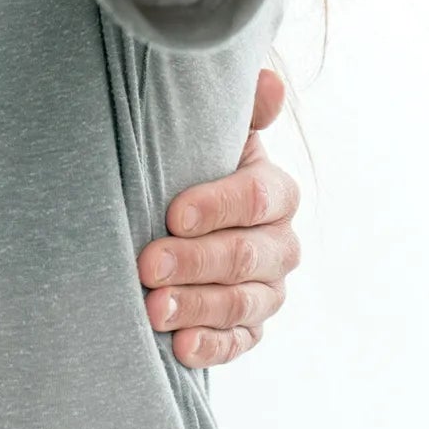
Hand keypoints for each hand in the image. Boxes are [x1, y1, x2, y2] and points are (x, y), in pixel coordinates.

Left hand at [139, 69, 301, 366]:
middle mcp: (281, 243)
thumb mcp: (207, 132)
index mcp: (274, 191)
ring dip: (196, 307)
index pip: (256, 198)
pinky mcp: (251, 326)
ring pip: (242, 303)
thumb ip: (238, 110)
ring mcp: (268, 289)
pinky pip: (240, 342)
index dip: (216, 206)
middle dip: (195, 262)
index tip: (172, 213)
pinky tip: (180, 347)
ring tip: (152, 309)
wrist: (176, 211)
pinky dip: (211, 346)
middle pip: (247, 256)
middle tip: (147, 265)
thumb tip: (267, 80)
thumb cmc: (189, 162)